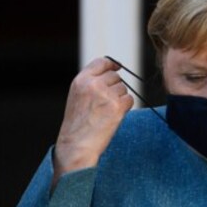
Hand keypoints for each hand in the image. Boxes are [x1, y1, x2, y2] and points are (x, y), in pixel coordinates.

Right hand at [53, 58, 133, 181]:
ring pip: (123, 88)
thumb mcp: (77, 96)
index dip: (112, 64)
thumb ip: (91, 83)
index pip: (101, 62)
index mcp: (81, 80)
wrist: (77, 144)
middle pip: (115, 77)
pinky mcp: (116, 106)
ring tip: (107, 112)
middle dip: (115, 87)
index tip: (118, 66)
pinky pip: (129, 99)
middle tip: (106, 103)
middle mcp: (93, 85)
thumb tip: (112, 72)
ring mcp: (105, 95)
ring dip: (120, 98)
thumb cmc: (77, 124)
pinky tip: (114, 116)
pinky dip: (125, 107)